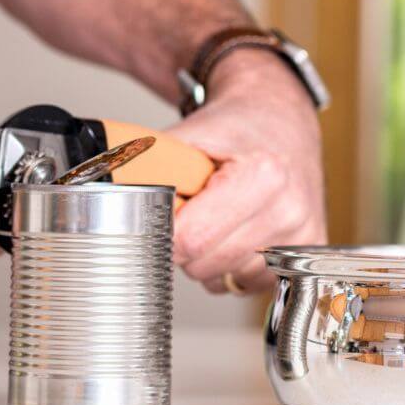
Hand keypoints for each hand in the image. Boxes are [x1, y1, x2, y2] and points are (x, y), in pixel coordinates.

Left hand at [168, 51, 325, 293]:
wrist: (282, 119)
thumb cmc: (237, 127)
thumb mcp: (189, 134)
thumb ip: (148, 166)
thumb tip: (97, 187)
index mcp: (263, 176)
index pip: (190, 239)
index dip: (163, 230)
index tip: (160, 214)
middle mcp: (289, 211)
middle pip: (204, 264)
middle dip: (184, 245)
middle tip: (191, 211)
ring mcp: (302, 237)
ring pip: (224, 280)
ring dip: (209, 257)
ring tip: (218, 219)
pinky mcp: (307, 254)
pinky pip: (246, 285)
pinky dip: (232, 265)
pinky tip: (238, 232)